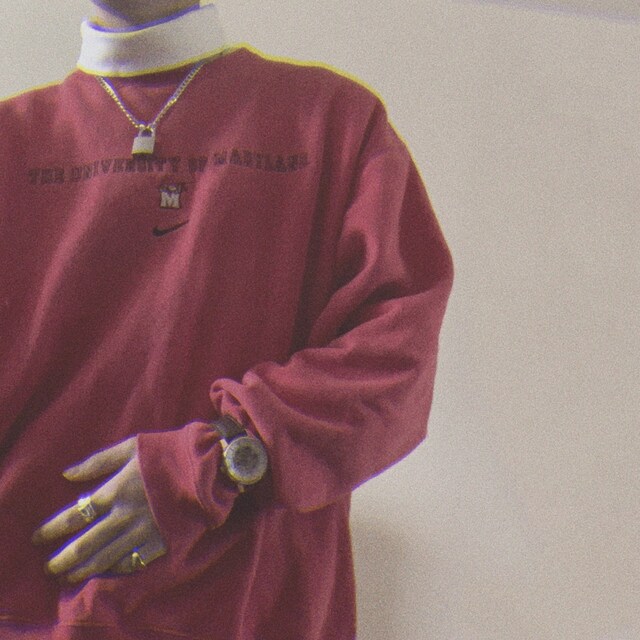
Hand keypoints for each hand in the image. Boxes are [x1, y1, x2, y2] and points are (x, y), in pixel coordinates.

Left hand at [32, 437, 166, 583]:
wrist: (208, 466)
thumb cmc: (169, 451)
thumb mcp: (132, 446)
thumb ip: (99, 461)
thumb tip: (68, 474)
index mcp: (117, 489)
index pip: (76, 514)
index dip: (54, 527)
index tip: (39, 536)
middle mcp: (126, 515)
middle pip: (87, 542)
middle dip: (65, 556)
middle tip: (49, 566)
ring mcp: (144, 531)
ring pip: (107, 556)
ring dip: (85, 568)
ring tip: (70, 575)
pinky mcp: (163, 541)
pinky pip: (135, 561)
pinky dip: (118, 568)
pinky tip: (107, 571)